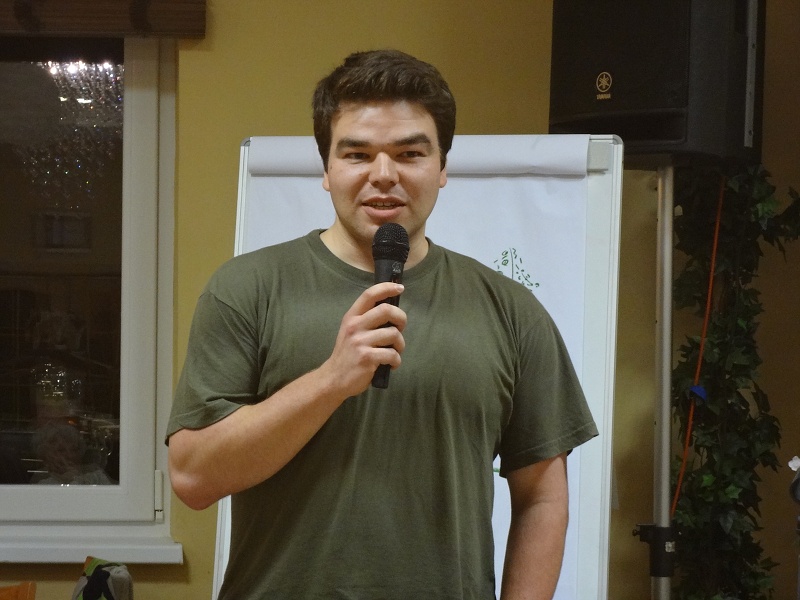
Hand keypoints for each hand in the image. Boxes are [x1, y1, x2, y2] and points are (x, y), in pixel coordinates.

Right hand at [320, 282, 406, 396]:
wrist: (333, 379)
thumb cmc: (347, 354)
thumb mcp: (351, 332)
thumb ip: (366, 320)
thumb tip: (391, 312)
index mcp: (352, 317)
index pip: (369, 295)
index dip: (386, 288)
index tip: (399, 288)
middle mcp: (355, 326)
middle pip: (386, 310)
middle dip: (401, 318)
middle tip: (401, 328)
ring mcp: (360, 342)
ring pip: (393, 334)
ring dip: (400, 344)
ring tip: (395, 351)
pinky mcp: (367, 357)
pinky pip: (392, 354)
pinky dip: (396, 360)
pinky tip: (391, 364)